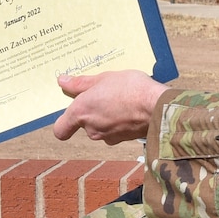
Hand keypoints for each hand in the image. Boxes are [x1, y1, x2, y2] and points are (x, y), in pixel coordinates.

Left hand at [53, 71, 168, 143]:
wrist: (157, 107)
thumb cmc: (130, 89)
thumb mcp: (104, 78)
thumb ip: (81, 83)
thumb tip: (62, 81)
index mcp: (80, 112)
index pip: (60, 130)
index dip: (64, 122)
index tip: (71, 110)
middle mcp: (90, 128)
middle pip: (84, 124)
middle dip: (92, 111)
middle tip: (104, 93)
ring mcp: (107, 136)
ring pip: (100, 126)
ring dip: (107, 115)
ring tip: (120, 98)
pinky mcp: (122, 140)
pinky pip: (115, 130)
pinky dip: (119, 121)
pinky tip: (130, 108)